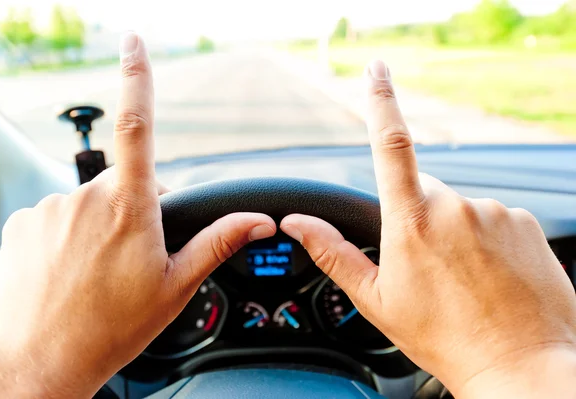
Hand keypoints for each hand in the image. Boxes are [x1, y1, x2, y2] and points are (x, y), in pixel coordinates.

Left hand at [0, 33, 275, 397]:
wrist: (32, 365)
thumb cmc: (107, 329)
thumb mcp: (173, 287)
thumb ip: (216, 242)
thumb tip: (258, 221)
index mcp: (128, 207)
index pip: (138, 126)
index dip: (138, 77)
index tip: (135, 42)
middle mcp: (84, 198)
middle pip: (123, 186)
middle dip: (134, 213)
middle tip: (131, 264)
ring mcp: (48, 210)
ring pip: (88, 206)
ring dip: (99, 231)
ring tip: (96, 279)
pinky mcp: (21, 225)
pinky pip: (56, 221)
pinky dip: (67, 241)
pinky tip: (68, 277)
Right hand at [280, 60, 575, 397]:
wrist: (521, 366)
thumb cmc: (445, 337)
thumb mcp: (377, 299)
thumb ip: (333, 252)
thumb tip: (297, 225)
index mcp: (411, 222)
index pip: (390, 144)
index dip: (380, 101)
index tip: (375, 70)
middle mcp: (455, 207)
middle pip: (424, 194)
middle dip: (418, 220)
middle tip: (429, 270)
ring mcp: (494, 212)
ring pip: (460, 209)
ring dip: (455, 234)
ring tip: (464, 281)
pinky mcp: (525, 222)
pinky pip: (493, 219)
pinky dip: (486, 241)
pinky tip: (490, 277)